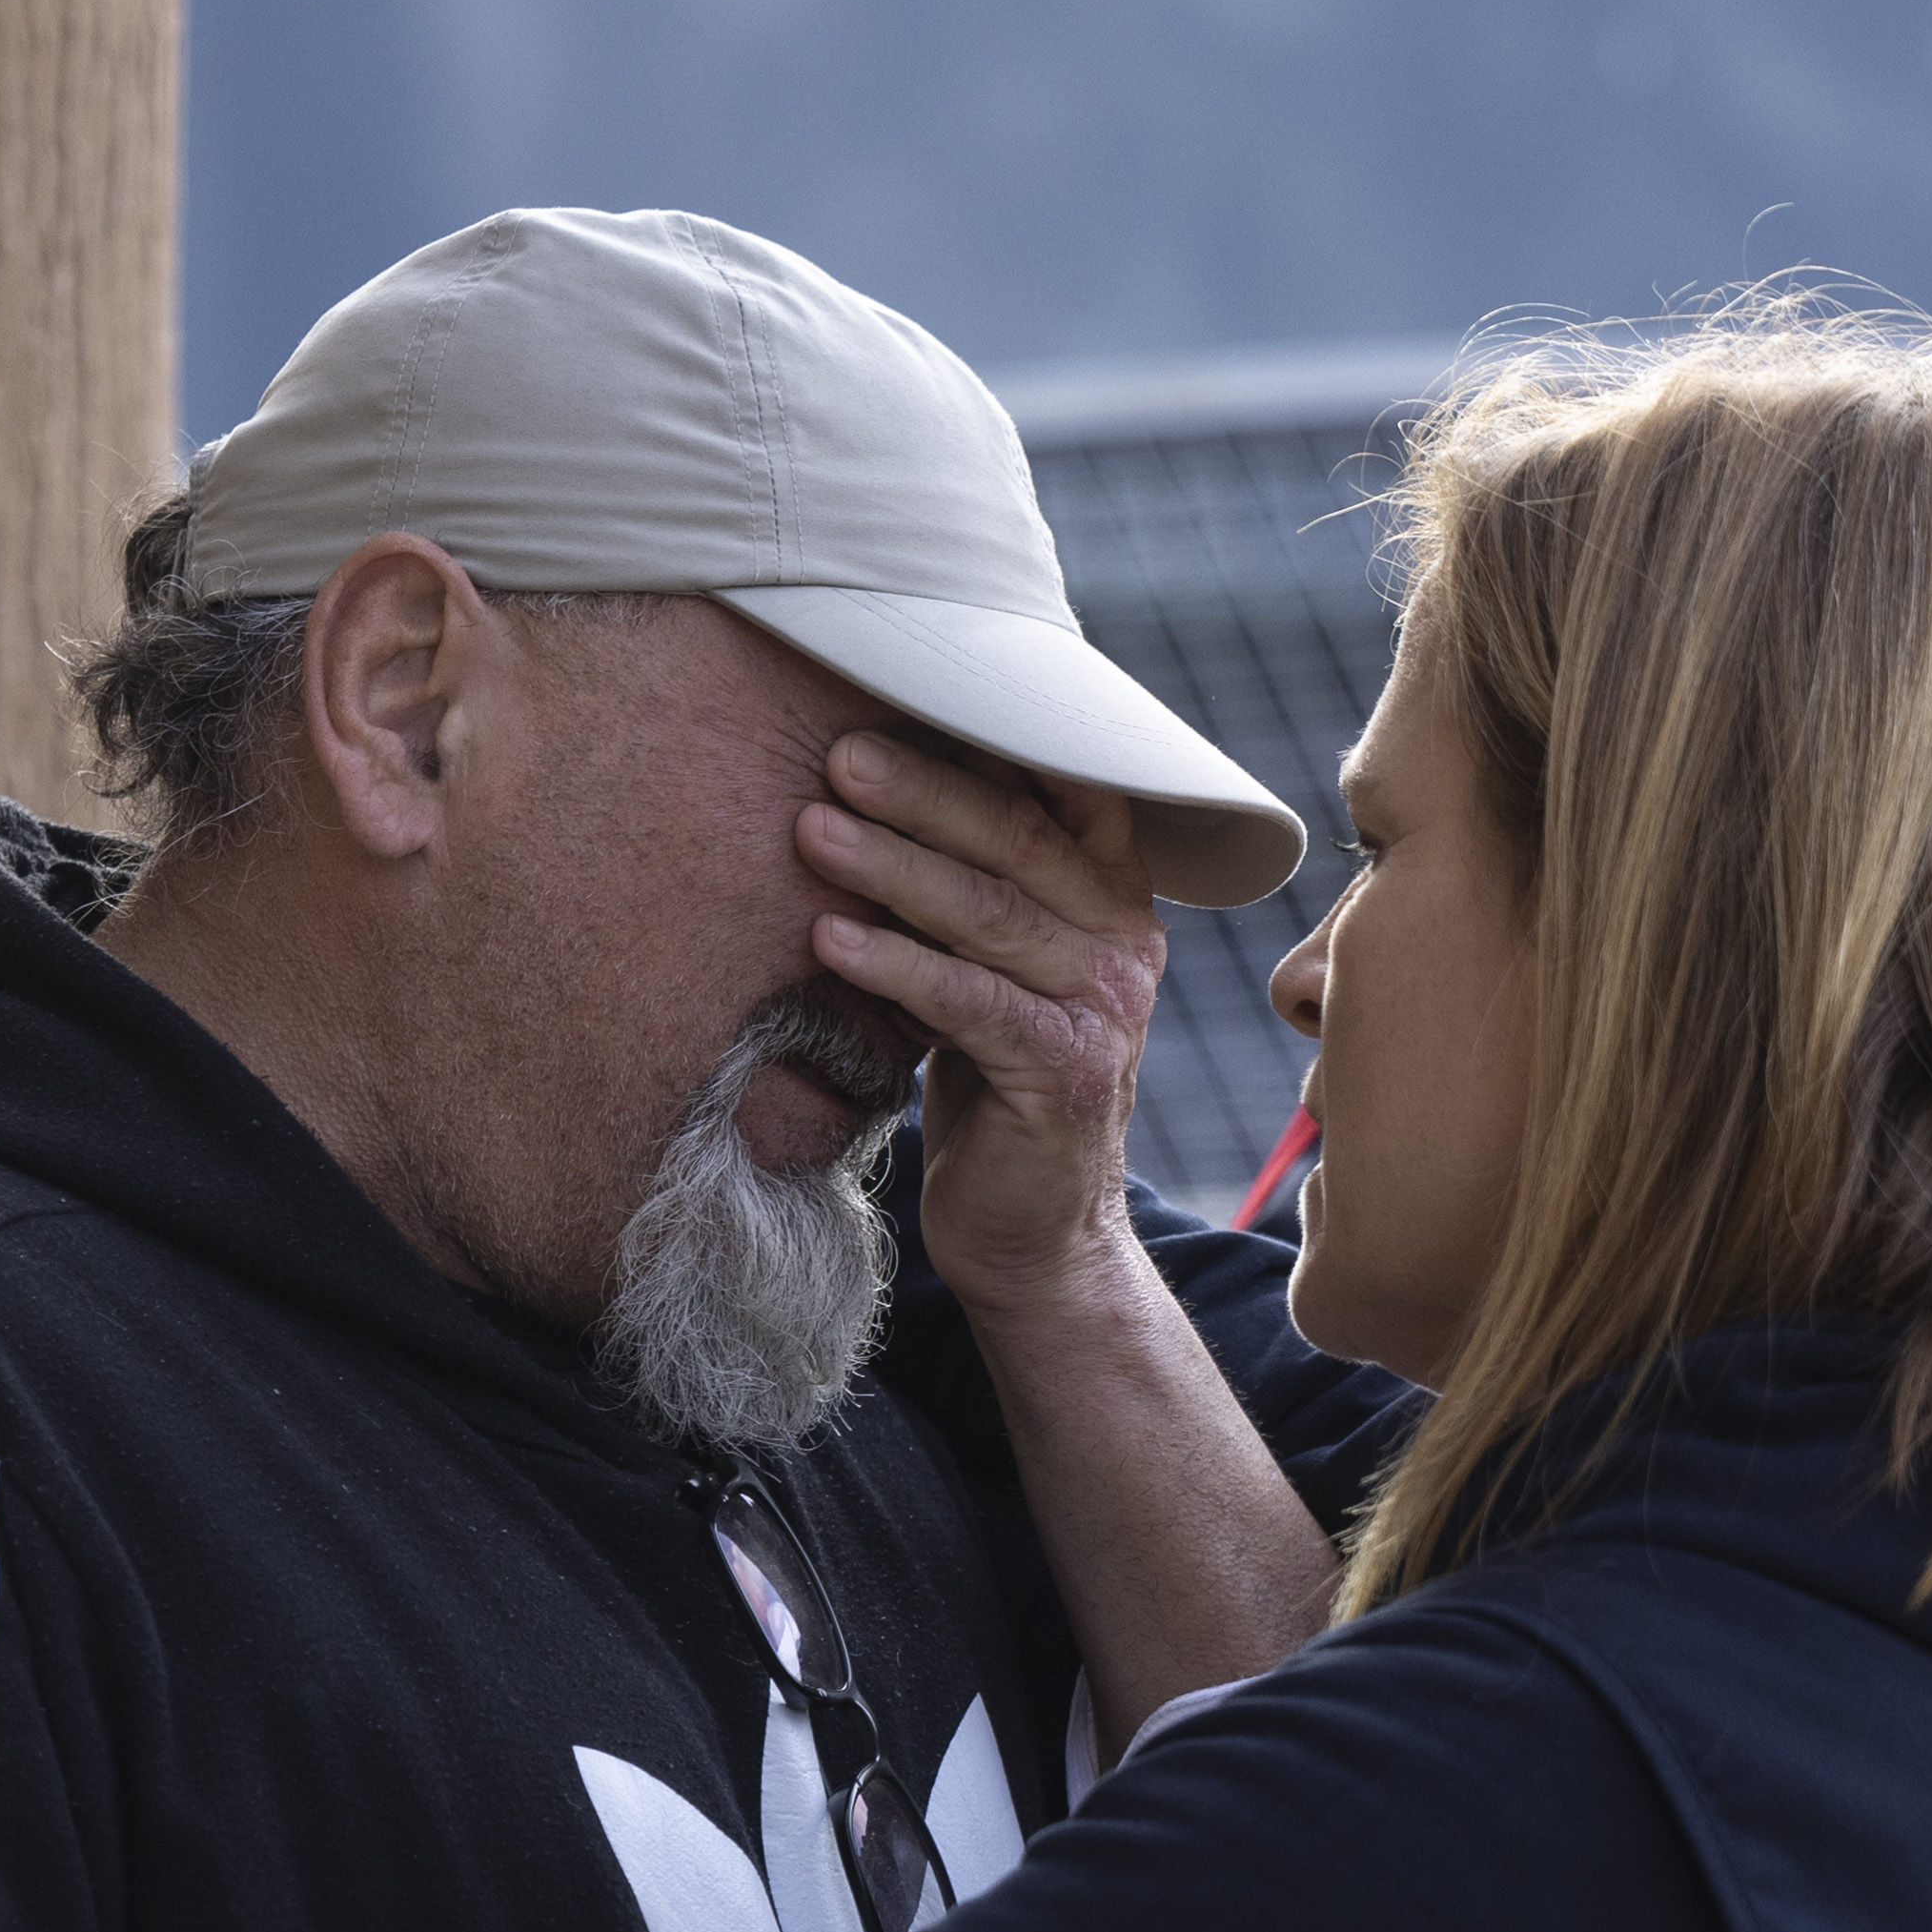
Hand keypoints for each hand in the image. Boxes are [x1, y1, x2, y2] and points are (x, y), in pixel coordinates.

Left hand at [796, 729, 1161, 1314]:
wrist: (1031, 1234)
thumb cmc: (987, 1085)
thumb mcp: (979, 966)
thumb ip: (964, 885)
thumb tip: (865, 777)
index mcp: (1108, 896)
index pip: (1051, 794)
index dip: (979, 744)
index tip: (892, 696)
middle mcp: (1122, 941)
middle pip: (1016, 840)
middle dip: (920, 790)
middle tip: (834, 753)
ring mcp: (1103, 1009)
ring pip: (991, 912)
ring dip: (892, 866)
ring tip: (808, 831)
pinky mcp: (1063, 1074)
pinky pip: (970, 1000)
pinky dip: (896, 964)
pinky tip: (828, 937)